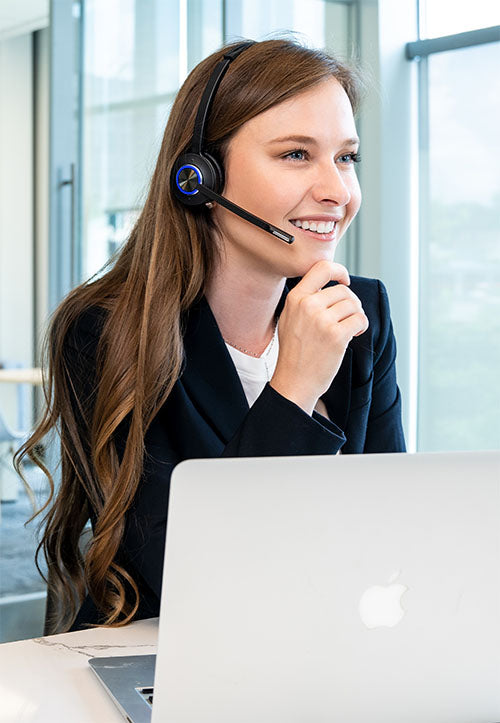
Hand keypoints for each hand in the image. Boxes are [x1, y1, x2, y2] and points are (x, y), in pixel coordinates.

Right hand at [270, 260, 368, 414]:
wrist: (294, 381)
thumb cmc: (294, 353)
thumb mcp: (289, 318)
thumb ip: (305, 299)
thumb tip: (330, 284)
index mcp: (295, 298)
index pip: (322, 268)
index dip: (339, 270)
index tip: (345, 280)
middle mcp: (308, 305)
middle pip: (343, 290)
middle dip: (351, 303)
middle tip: (347, 317)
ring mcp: (322, 320)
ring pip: (354, 304)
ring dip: (356, 315)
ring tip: (349, 328)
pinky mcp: (336, 335)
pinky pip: (360, 320)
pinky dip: (362, 327)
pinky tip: (354, 334)